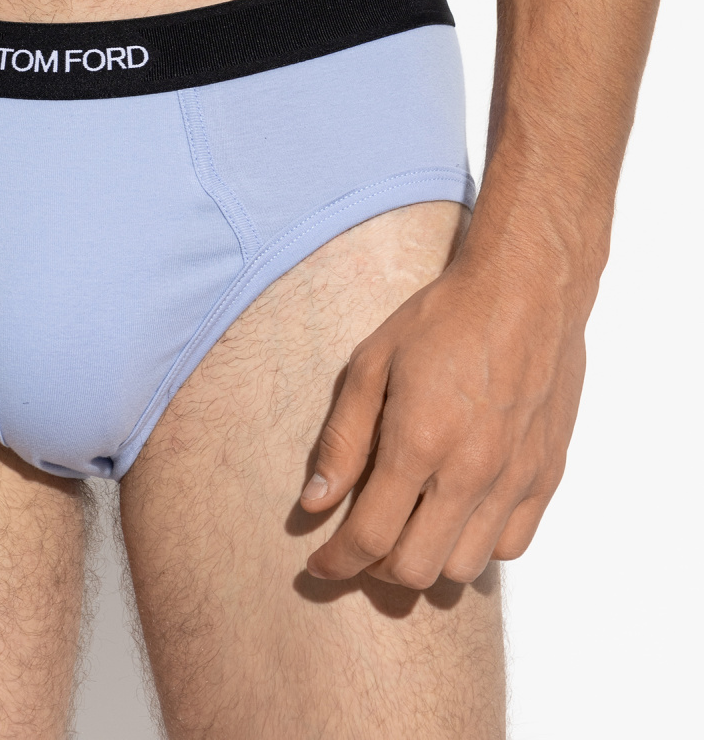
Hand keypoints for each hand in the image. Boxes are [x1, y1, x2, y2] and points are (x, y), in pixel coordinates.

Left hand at [299, 243, 587, 587]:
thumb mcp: (372, 362)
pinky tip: (457, 514)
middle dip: (376, 568)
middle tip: (362, 542)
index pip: (369, 538)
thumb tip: (313, 504)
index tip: (319, 565)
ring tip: (409, 527)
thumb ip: (342, 439)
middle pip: (416, 570)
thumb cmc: (442, 318)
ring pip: (464, 569)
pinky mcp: (547, 477)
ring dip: (428, 561)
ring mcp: (514, 480)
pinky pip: (510, 547)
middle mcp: (470, 472)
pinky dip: (477, 546)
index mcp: (419, 441)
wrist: (526, 290)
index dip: (337, 562)